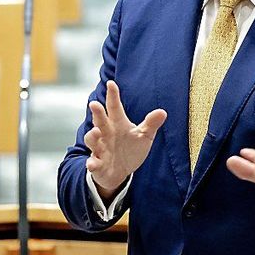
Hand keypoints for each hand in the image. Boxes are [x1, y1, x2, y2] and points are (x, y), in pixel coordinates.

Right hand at [85, 80, 166, 198]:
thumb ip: (151, 124)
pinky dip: (92, 163)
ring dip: (92, 136)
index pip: (114, 107)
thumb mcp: (143, 136)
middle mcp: (106, 133)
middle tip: (94, 103)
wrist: (119, 171)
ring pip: (92, 140)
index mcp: (118, 124)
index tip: (111, 83)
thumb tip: (162, 112)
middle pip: (100, 120)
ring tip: (96, 132)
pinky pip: (92, 163)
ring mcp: (100, 148)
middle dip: (97, 112)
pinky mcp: (97, 164)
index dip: (113, 95)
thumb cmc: (130, 149)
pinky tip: (93, 163)